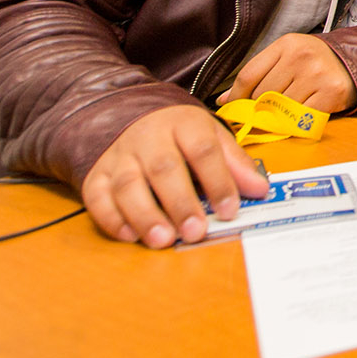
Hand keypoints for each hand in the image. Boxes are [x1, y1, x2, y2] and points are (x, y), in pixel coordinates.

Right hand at [80, 105, 268, 247]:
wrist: (133, 118)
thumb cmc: (180, 135)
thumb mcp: (212, 137)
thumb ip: (235, 164)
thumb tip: (260, 190)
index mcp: (183, 124)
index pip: (203, 150)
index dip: (219, 180)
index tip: (230, 210)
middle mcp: (148, 138)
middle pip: (163, 168)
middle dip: (180, 203)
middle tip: (195, 231)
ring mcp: (120, 156)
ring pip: (127, 184)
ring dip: (145, 215)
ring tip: (164, 239)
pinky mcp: (97, 174)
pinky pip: (98, 196)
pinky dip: (111, 218)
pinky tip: (130, 236)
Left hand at [218, 33, 356, 111]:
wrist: (356, 61)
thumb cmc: (316, 62)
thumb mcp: (286, 57)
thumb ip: (258, 75)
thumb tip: (225, 101)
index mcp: (286, 44)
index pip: (249, 75)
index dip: (236, 96)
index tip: (232, 107)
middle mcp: (301, 57)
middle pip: (262, 95)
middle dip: (260, 107)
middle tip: (265, 111)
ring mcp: (317, 75)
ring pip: (280, 108)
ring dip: (279, 115)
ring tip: (287, 110)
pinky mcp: (330, 93)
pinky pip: (301, 117)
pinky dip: (297, 121)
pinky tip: (301, 113)